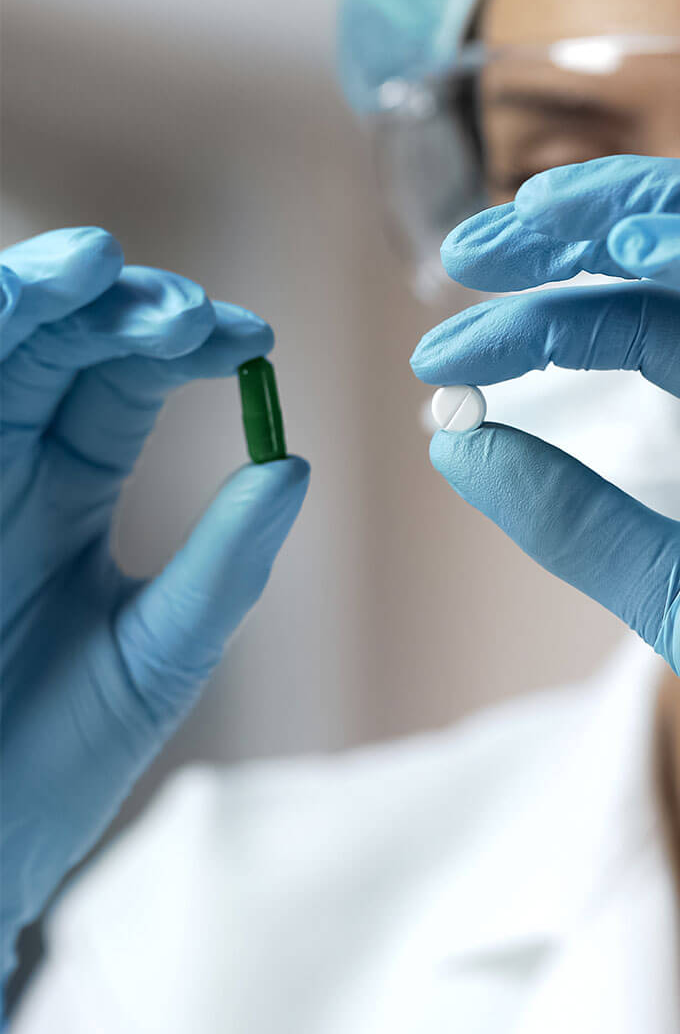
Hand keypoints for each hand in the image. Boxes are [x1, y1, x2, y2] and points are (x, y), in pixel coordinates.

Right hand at [0, 229, 309, 979]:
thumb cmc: (53, 763)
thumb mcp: (157, 655)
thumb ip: (222, 566)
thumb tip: (297, 467)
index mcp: (68, 488)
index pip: (125, 379)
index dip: (183, 344)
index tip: (252, 338)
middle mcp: (4, 463)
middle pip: (55, 344)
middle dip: (114, 307)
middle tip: (182, 310)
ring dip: (29, 300)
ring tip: (89, 270)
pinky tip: (10, 310)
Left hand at [412, 156, 679, 1014]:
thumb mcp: (661, 586)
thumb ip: (569, 513)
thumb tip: (455, 439)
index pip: (648, 321)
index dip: (544, 318)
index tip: (442, 356)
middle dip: (583, 229)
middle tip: (468, 251)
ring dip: (646, 209)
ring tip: (530, 224)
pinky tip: (630, 251)